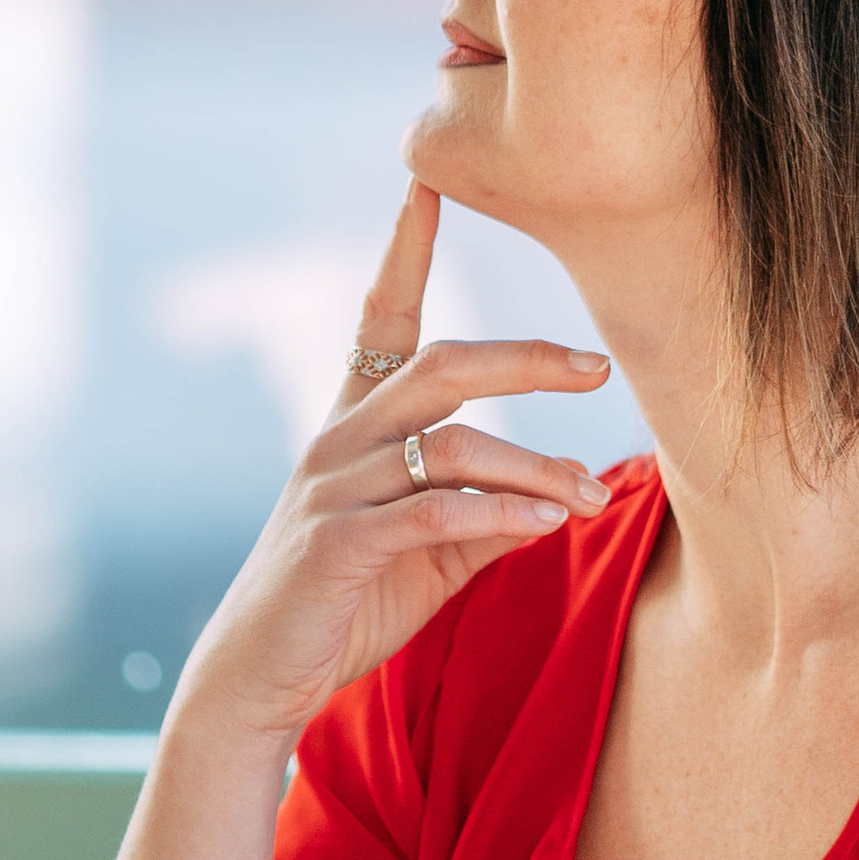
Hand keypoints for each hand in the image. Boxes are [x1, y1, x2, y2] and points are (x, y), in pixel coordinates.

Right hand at [176, 183, 615, 750]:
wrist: (261, 676)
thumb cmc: (347, 604)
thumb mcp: (431, 552)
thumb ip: (487, 512)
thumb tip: (566, 493)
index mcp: (355, 425)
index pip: (378, 318)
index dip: (402, 249)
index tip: (426, 183)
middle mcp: (339, 440)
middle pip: (441, 366)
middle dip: (525, 358)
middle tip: (597, 364)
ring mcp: (335, 490)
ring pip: (451, 444)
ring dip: (535, 466)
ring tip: (590, 495)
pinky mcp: (338, 543)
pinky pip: (434, 512)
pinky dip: (499, 513)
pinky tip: (545, 523)